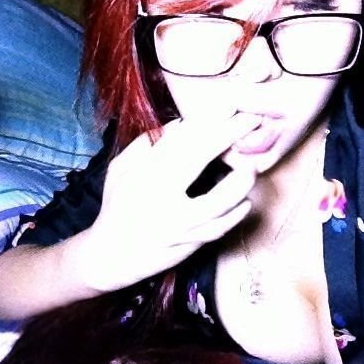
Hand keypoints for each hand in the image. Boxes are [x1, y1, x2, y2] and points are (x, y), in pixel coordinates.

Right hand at [79, 113, 260, 291]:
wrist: (111, 256)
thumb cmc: (119, 206)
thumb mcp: (120, 170)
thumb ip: (145, 145)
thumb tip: (179, 124)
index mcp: (144, 171)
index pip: (178, 138)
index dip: (206, 120)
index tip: (229, 107)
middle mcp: (160, 194)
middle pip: (198, 157)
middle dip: (228, 135)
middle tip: (252, 120)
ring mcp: (177, 221)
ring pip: (216, 201)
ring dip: (238, 182)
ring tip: (252, 167)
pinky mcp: (188, 243)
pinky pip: (217, 230)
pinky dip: (234, 216)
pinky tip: (246, 203)